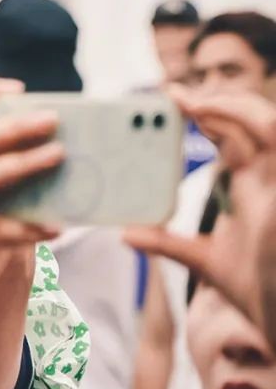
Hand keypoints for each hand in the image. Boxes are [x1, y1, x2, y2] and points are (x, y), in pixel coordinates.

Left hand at [126, 89, 275, 333]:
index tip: (171, 97)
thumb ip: (168, 243)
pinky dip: (250, 121)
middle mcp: (269, 178)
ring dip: (232, 105)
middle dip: (217, 98)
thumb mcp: (205, 261)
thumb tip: (126, 233)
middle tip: (177, 96)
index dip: (207, 110)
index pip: (233, 133)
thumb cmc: (258, 292)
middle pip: (251, 117)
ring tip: (193, 105)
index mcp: (252, 185)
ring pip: (269, 122)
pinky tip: (218, 121)